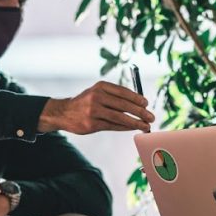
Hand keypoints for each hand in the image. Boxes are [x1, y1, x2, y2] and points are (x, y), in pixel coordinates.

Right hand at [37, 81, 153, 133]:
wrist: (64, 112)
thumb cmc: (86, 102)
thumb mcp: (98, 92)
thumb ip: (115, 96)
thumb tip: (139, 105)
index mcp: (101, 86)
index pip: (123, 92)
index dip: (137, 98)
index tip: (146, 104)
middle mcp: (97, 97)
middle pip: (124, 105)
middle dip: (140, 112)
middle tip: (151, 117)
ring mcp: (93, 111)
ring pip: (120, 118)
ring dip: (135, 123)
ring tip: (146, 126)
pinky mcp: (92, 124)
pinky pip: (113, 126)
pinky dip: (125, 128)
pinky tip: (133, 128)